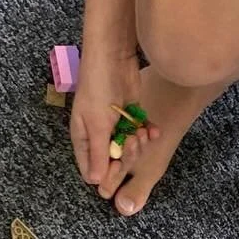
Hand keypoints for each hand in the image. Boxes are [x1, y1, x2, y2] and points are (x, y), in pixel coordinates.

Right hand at [70, 46, 154, 186]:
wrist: (114, 56)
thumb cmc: (98, 88)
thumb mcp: (97, 125)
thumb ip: (98, 154)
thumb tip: (95, 182)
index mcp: (84, 139)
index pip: (92, 170)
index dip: (106, 173)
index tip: (118, 165)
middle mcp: (98, 135)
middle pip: (114, 161)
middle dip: (127, 155)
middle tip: (133, 140)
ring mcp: (115, 126)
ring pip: (129, 148)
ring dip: (139, 144)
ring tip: (142, 132)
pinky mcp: (130, 115)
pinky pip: (139, 132)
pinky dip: (147, 132)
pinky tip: (153, 130)